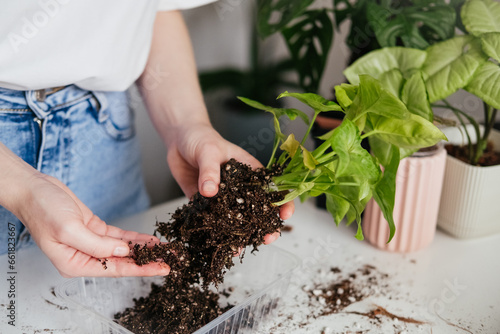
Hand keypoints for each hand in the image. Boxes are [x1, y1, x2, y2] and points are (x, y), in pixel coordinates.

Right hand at [14, 174, 169, 277]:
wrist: (34, 189)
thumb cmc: (43, 210)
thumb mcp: (69, 230)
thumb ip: (97, 245)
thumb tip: (123, 252)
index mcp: (75, 264)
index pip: (116, 270)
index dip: (141, 270)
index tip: (161, 269)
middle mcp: (84, 256)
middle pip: (122, 262)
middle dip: (146, 261)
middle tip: (169, 259)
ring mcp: (90, 243)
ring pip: (123, 249)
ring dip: (143, 249)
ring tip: (164, 249)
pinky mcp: (94, 229)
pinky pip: (118, 236)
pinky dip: (134, 237)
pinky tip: (149, 239)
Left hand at [166, 122, 294, 244]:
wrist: (179, 139)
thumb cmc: (200, 138)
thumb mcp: (208, 151)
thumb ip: (210, 171)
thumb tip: (210, 192)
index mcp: (250, 172)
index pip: (272, 188)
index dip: (283, 202)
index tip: (285, 215)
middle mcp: (240, 188)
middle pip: (258, 210)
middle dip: (265, 226)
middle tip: (267, 238)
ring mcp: (223, 198)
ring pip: (236, 220)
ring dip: (240, 235)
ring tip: (239, 248)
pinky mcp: (205, 204)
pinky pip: (212, 221)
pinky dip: (215, 234)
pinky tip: (217, 244)